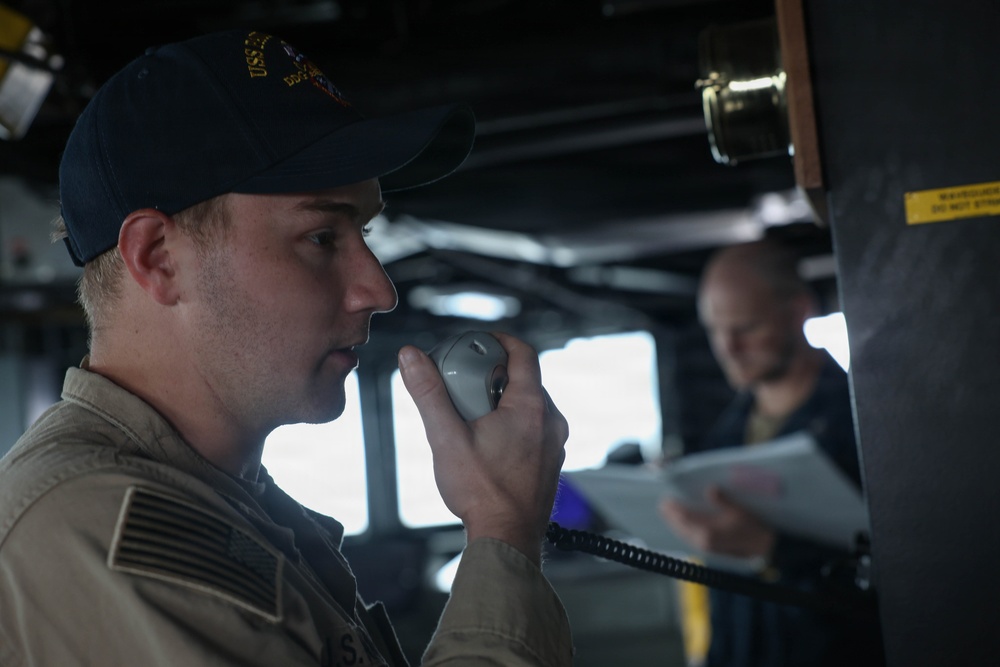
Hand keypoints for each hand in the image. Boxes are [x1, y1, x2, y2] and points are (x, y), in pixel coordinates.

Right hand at [398, 332, 568, 564]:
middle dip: (494, 375)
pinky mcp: (551, 462)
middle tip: (465, 382)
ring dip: (504, 402)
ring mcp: (555, 444)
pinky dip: (514, 425)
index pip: (524, 353)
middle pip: (525, 379)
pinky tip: (488, 443)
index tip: (479, 343)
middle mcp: (551, 421)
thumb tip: (411, 357)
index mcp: (531, 407)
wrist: (507, 539)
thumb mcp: (446, 438)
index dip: (500, 341)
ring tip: (473, 416)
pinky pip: (535, 429)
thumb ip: (428, 394)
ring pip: (531, 406)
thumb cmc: (482, 493)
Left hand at [659, 486, 774, 558]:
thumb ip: (723, 501)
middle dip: (671, 516)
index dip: (675, 509)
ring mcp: (706, 546)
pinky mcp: (710, 549)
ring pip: (684, 534)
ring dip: (675, 524)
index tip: (666, 500)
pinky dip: (684, 531)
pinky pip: (691, 539)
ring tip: (668, 514)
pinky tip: (682, 526)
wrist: (764, 549)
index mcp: (708, 531)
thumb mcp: (739, 511)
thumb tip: (710, 490)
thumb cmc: (753, 529)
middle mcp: (703, 540)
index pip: (685, 517)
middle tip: (663, 506)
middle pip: (681, 527)